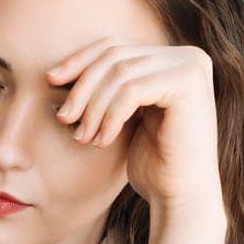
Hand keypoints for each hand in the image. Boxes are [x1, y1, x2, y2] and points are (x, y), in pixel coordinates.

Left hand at [47, 37, 222, 210]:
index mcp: (174, 58)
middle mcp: (189, 56)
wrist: (181, 198)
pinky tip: (103, 141)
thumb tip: (57, 69)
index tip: (51, 79)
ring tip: (82, 136)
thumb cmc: (152, 164)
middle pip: (115, 55)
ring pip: (120, 73)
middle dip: (82, 87)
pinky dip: (110, 116)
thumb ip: (109, 87)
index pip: (115, 46)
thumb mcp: (125, 116)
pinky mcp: (188, 84)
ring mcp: (192, 67)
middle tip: (64, 118)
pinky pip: (131, 91)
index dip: (79, 61)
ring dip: (93, 107)